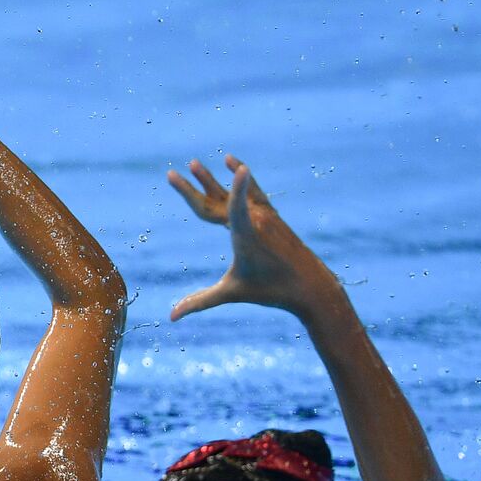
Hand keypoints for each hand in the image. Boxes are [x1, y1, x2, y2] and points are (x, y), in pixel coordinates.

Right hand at [166, 155, 338, 320]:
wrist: (309, 284)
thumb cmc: (270, 290)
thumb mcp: (231, 294)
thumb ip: (200, 301)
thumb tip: (172, 317)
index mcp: (247, 236)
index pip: (238, 209)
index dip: (238, 189)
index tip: (241, 168)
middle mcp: (258, 220)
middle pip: (220, 198)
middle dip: (197, 184)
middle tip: (176, 171)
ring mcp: (265, 215)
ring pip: (235, 191)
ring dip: (213, 178)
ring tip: (194, 164)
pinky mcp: (272, 215)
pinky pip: (253, 191)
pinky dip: (242, 179)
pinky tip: (237, 167)